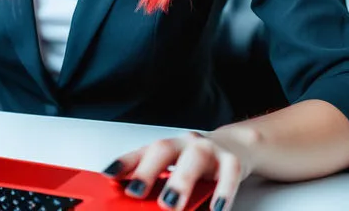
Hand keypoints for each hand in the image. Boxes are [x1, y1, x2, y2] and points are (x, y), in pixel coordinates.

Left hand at [101, 131, 253, 209]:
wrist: (240, 146)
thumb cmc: (201, 163)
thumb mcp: (178, 170)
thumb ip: (160, 185)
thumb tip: (138, 202)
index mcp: (169, 148)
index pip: (141, 152)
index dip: (124, 163)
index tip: (108, 176)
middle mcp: (186, 144)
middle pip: (164, 150)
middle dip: (148, 170)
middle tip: (135, 192)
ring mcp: (210, 150)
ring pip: (195, 157)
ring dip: (182, 180)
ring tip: (170, 203)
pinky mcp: (233, 161)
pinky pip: (229, 173)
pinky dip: (222, 191)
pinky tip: (216, 209)